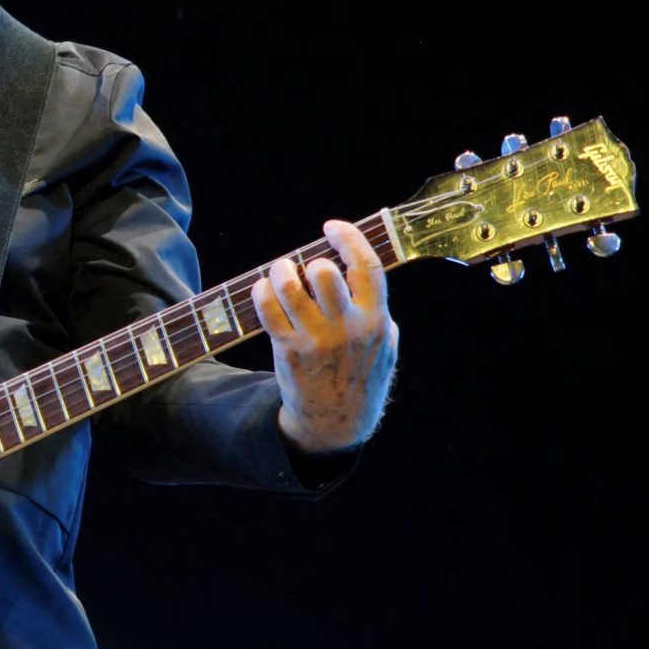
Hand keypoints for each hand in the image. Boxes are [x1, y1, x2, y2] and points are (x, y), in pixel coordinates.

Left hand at [254, 218, 399, 455]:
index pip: (367, 266)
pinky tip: (264, 290)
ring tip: (280, 272)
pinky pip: (267, 309)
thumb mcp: (386, 343)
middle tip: (305, 268)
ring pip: (290, 287)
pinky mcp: (289, 351)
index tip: (332, 227)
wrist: (337, 421)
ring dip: (280, 271)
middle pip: (324, 273)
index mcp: (376, 321)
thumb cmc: (361, 373)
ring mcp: (317, 341)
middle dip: (311, 262)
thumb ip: (376, 306)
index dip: (348, 238)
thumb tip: (358, 266)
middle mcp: (348, 329)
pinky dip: (262, 292)